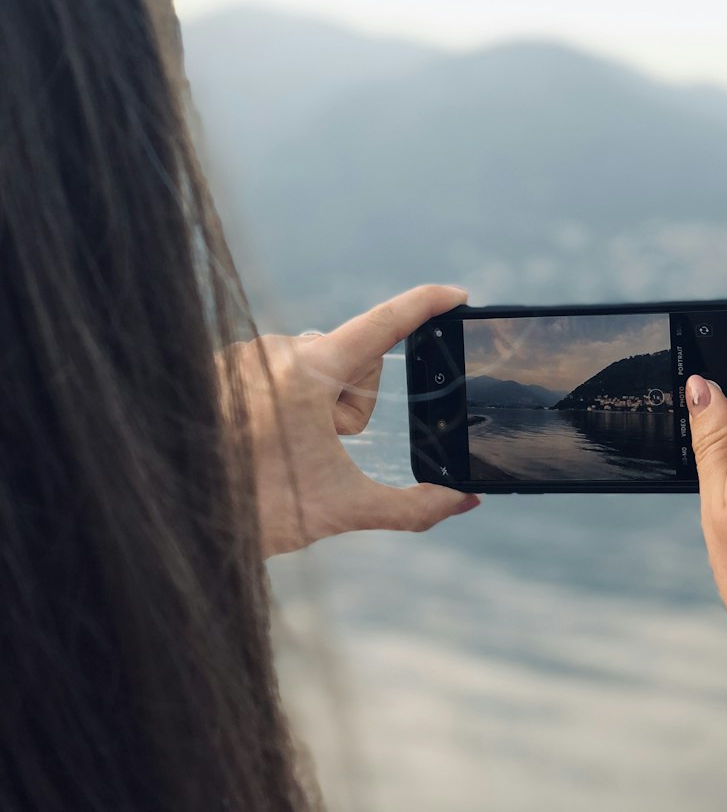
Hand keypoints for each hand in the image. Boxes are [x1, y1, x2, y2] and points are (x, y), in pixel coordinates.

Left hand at [217, 285, 480, 557]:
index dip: (425, 304)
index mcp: (309, 372)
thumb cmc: (254, 511)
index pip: (383, 322)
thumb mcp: (342, 510)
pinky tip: (258, 435)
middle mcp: (273, 349)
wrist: (175, 518)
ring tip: (280, 446)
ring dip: (316, 402)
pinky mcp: (219, 365)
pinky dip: (282, 397)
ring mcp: (242, 354)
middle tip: (318, 448)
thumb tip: (467, 502)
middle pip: (351, 358)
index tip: (456, 294)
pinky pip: (275, 366)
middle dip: (350, 403)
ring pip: (313, 363)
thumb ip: (413, 507)